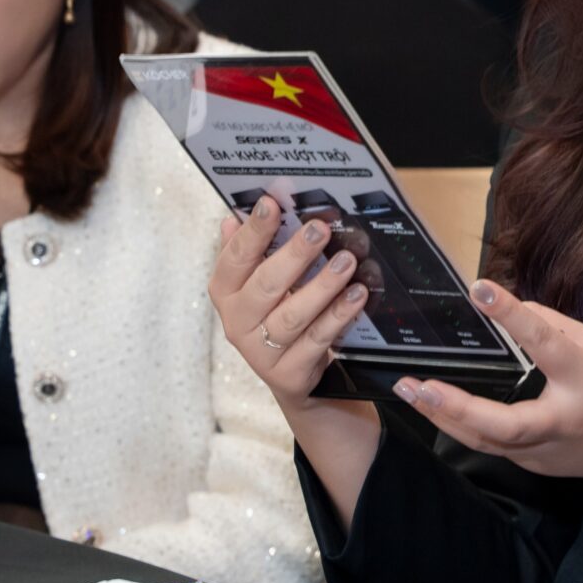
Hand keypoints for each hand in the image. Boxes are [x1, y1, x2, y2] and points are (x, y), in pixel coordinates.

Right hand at [208, 195, 378, 460]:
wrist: (295, 379)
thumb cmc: (277, 316)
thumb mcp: (261, 285)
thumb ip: (250, 251)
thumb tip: (234, 215)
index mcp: (226, 294)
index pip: (235, 258)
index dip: (253, 230)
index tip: (272, 203)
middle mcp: (236, 324)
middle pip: (265, 285)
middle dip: (294, 254)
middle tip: (320, 229)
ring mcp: (261, 353)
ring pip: (292, 315)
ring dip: (322, 286)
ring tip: (347, 262)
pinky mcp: (289, 374)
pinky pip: (317, 339)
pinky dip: (338, 316)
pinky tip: (357, 295)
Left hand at [394, 282, 582, 526]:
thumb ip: (560, 329)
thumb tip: (519, 310)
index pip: (545, 343)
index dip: (512, 315)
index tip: (480, 289)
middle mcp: (564, 421)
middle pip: (502, 424)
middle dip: (454, 406)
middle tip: (417, 385)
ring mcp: (549, 451)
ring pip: (487, 441)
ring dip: (445, 417)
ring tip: (410, 391)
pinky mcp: (539, 465)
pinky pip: (496, 446)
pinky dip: (466, 426)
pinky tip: (440, 408)